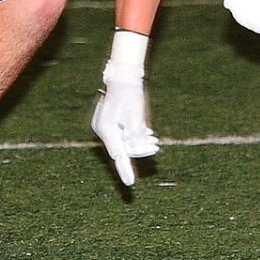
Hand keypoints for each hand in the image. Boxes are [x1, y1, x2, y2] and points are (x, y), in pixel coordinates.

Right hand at [91, 60, 158, 186]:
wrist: (123, 77)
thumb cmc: (129, 93)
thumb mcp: (136, 113)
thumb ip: (136, 132)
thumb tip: (138, 147)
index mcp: (106, 129)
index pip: (118, 154)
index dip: (125, 169)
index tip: (130, 183)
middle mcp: (103, 129)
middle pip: (122, 147)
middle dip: (139, 149)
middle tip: (156, 146)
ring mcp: (104, 125)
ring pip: (123, 141)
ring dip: (138, 142)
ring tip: (154, 140)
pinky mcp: (109, 122)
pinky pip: (122, 134)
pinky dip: (133, 135)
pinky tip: (147, 133)